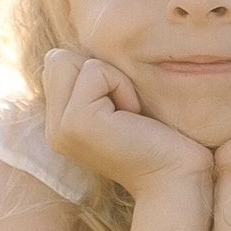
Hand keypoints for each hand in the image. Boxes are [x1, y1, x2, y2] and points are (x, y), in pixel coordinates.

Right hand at [42, 49, 214, 199]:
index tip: (120, 108)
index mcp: (59, 125)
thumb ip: (91, 83)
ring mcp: (61, 128)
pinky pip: (95, 71)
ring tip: (129, 115)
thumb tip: (72, 51)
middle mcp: (53, 128)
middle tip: (125, 110)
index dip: (96, 73)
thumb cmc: (161, 140)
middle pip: (57, 58)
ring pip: (71, 60)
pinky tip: (134, 118)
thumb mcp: (118, 106)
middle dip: (99, 72)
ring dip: (112, 78)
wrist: (177, 179)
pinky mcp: (77, 122)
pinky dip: (122, 86)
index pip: (57, 63)